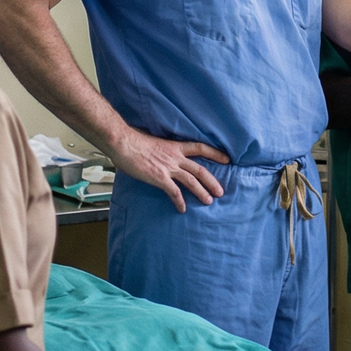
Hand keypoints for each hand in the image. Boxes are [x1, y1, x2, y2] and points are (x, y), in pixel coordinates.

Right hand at [107, 126, 229, 212]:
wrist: (123, 143)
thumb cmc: (133, 140)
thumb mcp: (153, 141)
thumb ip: (161, 149)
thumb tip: (160, 154)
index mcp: (175, 146)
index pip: (200, 147)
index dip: (215, 153)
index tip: (227, 159)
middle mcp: (175, 157)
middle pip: (200, 169)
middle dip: (212, 181)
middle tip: (221, 192)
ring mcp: (168, 167)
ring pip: (191, 181)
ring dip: (201, 192)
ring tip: (209, 201)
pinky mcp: (159, 178)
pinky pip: (174, 192)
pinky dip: (179, 202)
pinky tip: (182, 209)